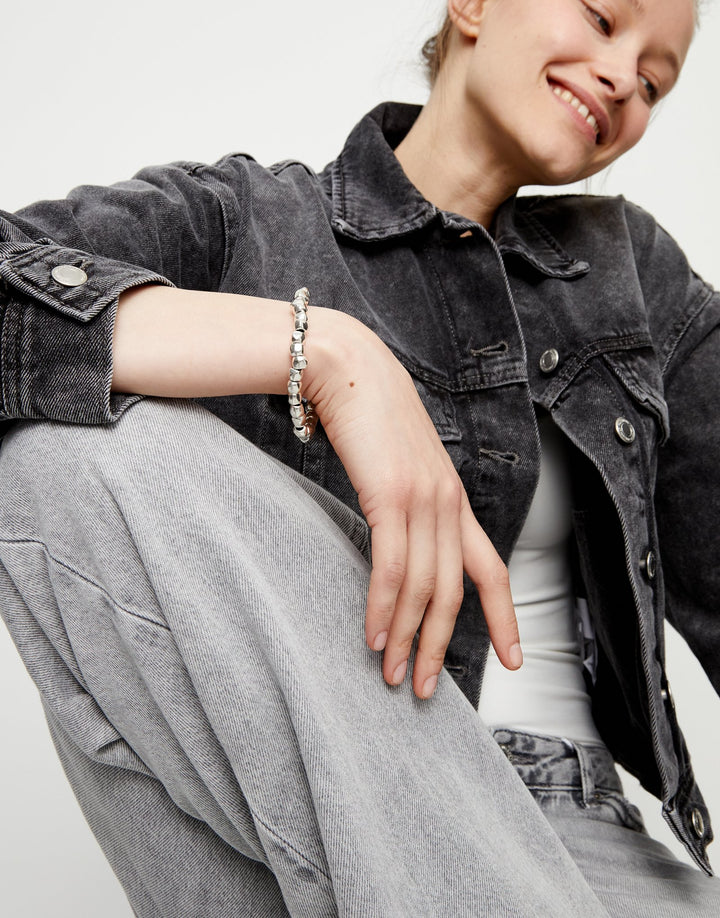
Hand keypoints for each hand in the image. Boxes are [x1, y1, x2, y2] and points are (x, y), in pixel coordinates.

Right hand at [305, 309, 521, 698]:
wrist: (346, 367)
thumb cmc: (368, 417)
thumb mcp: (401, 465)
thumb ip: (407, 504)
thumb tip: (397, 545)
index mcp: (454, 499)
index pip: (491, 568)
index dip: (507, 617)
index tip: (514, 659)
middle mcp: (448, 503)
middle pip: (456, 593)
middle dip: (443, 647)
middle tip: (425, 689)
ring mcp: (424, 499)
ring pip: (425, 588)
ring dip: (408, 639)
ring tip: (392, 675)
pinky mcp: (391, 495)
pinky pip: (392, 567)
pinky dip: (384, 608)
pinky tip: (373, 636)